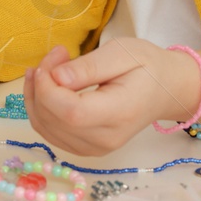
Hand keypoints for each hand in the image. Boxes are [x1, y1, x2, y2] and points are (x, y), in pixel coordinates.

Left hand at [24, 39, 198, 155]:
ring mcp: (95, 148)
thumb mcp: (122, 53)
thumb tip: (56, 78)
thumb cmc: (146, 66)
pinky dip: (40, 108)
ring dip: (35, 95)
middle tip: (57, 54)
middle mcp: (106, 139)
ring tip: (49, 66)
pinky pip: (50, 132)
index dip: (49, 87)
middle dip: (40, 84)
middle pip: (53, 120)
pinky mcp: (86, 148)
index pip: (71, 112)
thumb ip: (89, 67)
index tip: (54, 58)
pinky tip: (47, 85)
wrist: (165, 90)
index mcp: (120, 114)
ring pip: (45, 127)